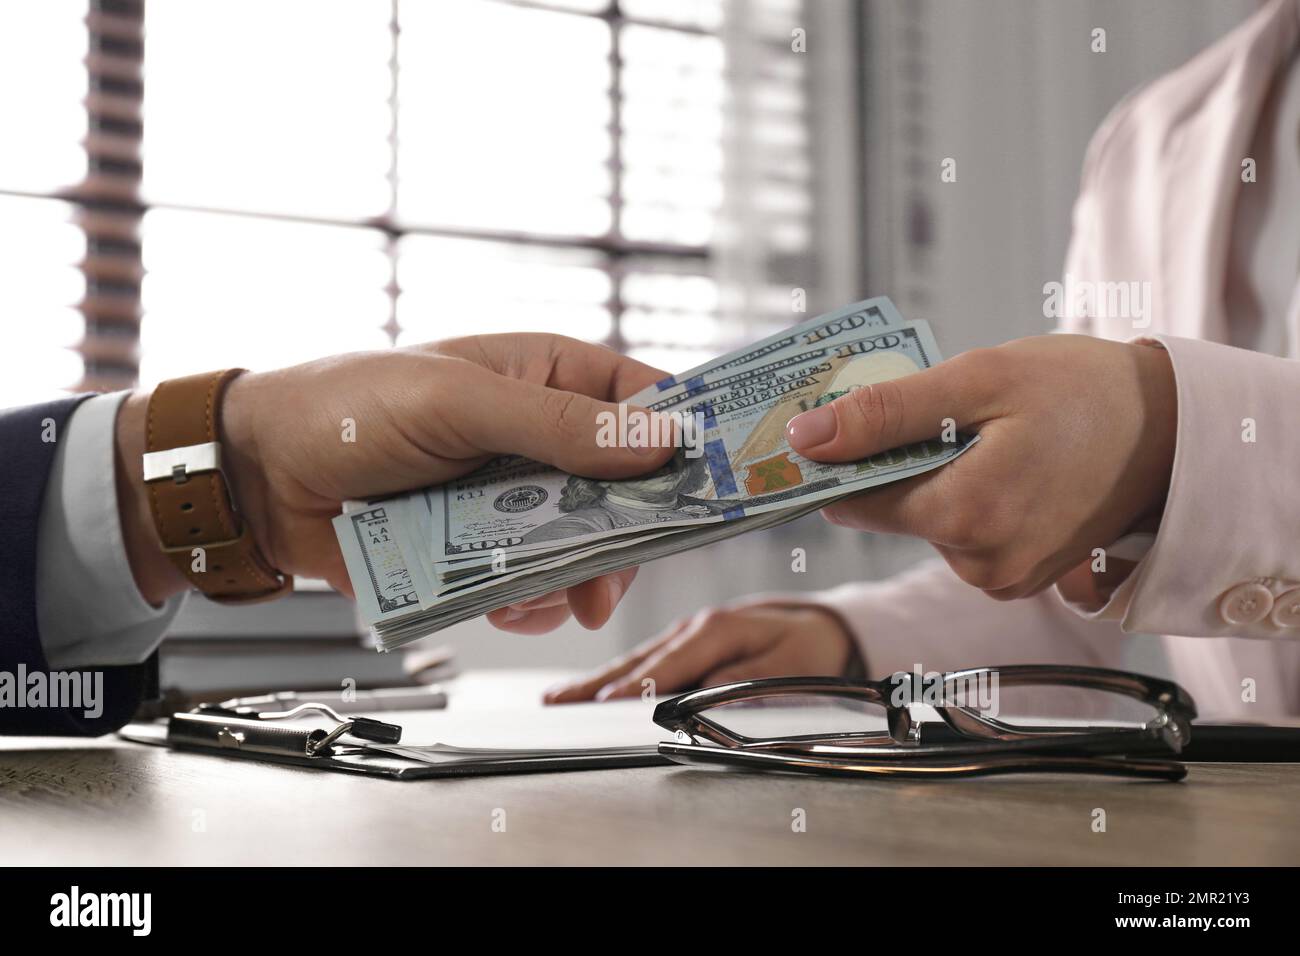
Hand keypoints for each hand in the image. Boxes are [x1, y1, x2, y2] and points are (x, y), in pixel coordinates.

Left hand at [114, 334, 675, 630]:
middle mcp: (541, 436)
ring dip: (576, 579)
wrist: (261, 479)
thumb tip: (657, 440)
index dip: (683, 442)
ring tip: (547, 601)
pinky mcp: (484, 546)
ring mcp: (513, 495)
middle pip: (625, 489)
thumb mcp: (458, 402)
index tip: (714, 488)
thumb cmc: (351, 408)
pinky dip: (532, 603)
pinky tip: (508, 609)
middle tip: (612, 580)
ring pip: (585, 545)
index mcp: (547, 376)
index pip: (644, 401)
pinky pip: (537, 582)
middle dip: (625, 536)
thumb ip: (557, 424)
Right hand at [543, 600, 856, 702]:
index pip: (669, 663)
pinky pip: (641, 661)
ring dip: (594, 681)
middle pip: (638, 661)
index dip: (638, 686)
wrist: (820, 624)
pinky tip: (584, 690)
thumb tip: (702, 696)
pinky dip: (612, 675)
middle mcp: (693, 628)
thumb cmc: (808, 647)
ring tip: (556, 700)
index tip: (608, 705)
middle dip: (596, 684)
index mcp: (717, 630)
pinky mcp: (682, 643)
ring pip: (633, 660)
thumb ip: (747, 682)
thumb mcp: (790, 666)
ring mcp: (684, 633)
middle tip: (557, 704)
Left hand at [785, 334, 1177, 599]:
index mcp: (965, 518)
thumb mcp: (977, 381)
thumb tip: (807, 439)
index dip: (840, 459)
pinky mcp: (1018, 578)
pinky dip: (966, 497)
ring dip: (935, 477)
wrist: (1171, 428)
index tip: (838, 423)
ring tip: (985, 436)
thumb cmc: (1080, 393)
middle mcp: (980, 565)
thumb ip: (886, 414)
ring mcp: (1002, 579)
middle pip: (891, 511)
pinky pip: (962, 536)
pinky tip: (1000, 464)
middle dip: (895, 461)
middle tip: (937, 413)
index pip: (855, 501)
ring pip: (926, 523)